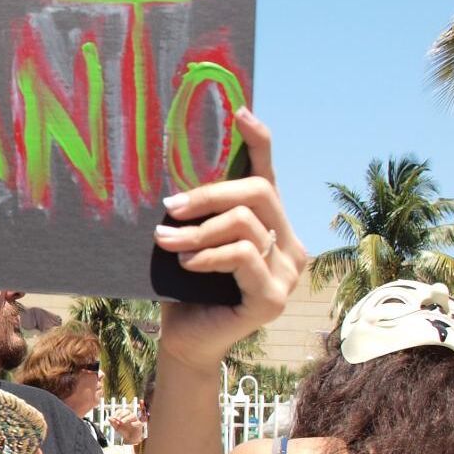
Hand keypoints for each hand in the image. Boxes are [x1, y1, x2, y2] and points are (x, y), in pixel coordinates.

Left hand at [106, 408, 144, 445]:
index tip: (113, 418)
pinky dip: (134, 423)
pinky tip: (131, 424)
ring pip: (133, 415)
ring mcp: (135, 420)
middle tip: (117, 420)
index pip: (120, 410)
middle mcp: (130, 416)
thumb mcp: (117, 428)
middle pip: (127, 411)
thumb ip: (113, 423)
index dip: (116, 413)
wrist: (130, 439)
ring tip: (122, 422)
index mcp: (124, 415)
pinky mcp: (139, 425)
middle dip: (122, 415)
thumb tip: (109, 418)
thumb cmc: (123, 431)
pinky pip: (138, 422)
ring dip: (127, 418)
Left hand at [151, 109, 304, 371]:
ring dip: (198, 230)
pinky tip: (187, 262)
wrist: (185, 341)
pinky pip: (242, 256)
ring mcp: (287, 273)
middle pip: (259, 193)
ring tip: (164, 240)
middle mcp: (289, 245)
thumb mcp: (193, 241)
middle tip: (170, 205)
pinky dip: (210, 255)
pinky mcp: (274, 298)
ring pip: (245, 225)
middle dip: (211, 193)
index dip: (258, 142)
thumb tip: (174, 177)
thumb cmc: (185, 288)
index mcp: (271, 225)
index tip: (240, 112)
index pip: (269, 175)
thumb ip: (200, 214)